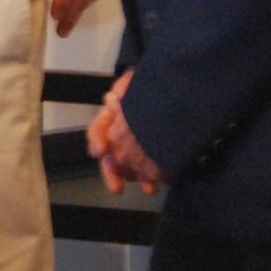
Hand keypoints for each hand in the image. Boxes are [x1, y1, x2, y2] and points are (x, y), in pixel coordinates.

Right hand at [86, 68, 162, 194]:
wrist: (174, 94)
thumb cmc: (150, 89)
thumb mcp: (135, 83)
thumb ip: (124, 87)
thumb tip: (114, 97)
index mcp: (111, 117)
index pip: (96, 131)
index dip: (97, 141)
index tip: (101, 150)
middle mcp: (118, 135)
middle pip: (109, 157)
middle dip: (112, 172)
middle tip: (116, 185)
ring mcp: (132, 147)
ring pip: (126, 167)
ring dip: (133, 178)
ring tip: (147, 187)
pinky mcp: (149, 157)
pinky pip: (144, 171)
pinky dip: (149, 179)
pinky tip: (157, 184)